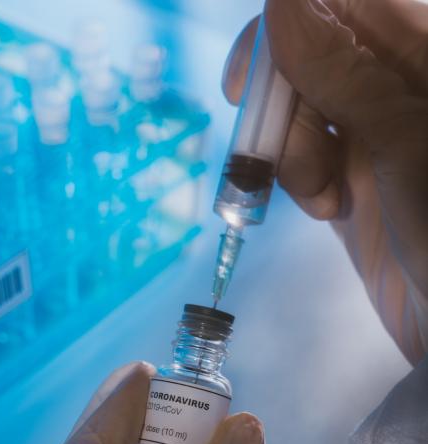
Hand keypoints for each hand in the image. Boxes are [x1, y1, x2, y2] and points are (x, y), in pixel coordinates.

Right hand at [223, 0, 427, 364]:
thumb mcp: (406, 142)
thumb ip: (345, 72)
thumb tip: (279, 4)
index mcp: (423, 52)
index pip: (339, 7)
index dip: (281, 32)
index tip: (248, 82)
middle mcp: (394, 83)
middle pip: (305, 57)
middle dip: (283, 109)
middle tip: (284, 159)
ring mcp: (369, 131)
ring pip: (296, 110)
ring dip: (289, 152)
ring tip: (320, 200)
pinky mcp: (348, 174)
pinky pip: (300, 154)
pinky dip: (295, 178)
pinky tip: (323, 208)